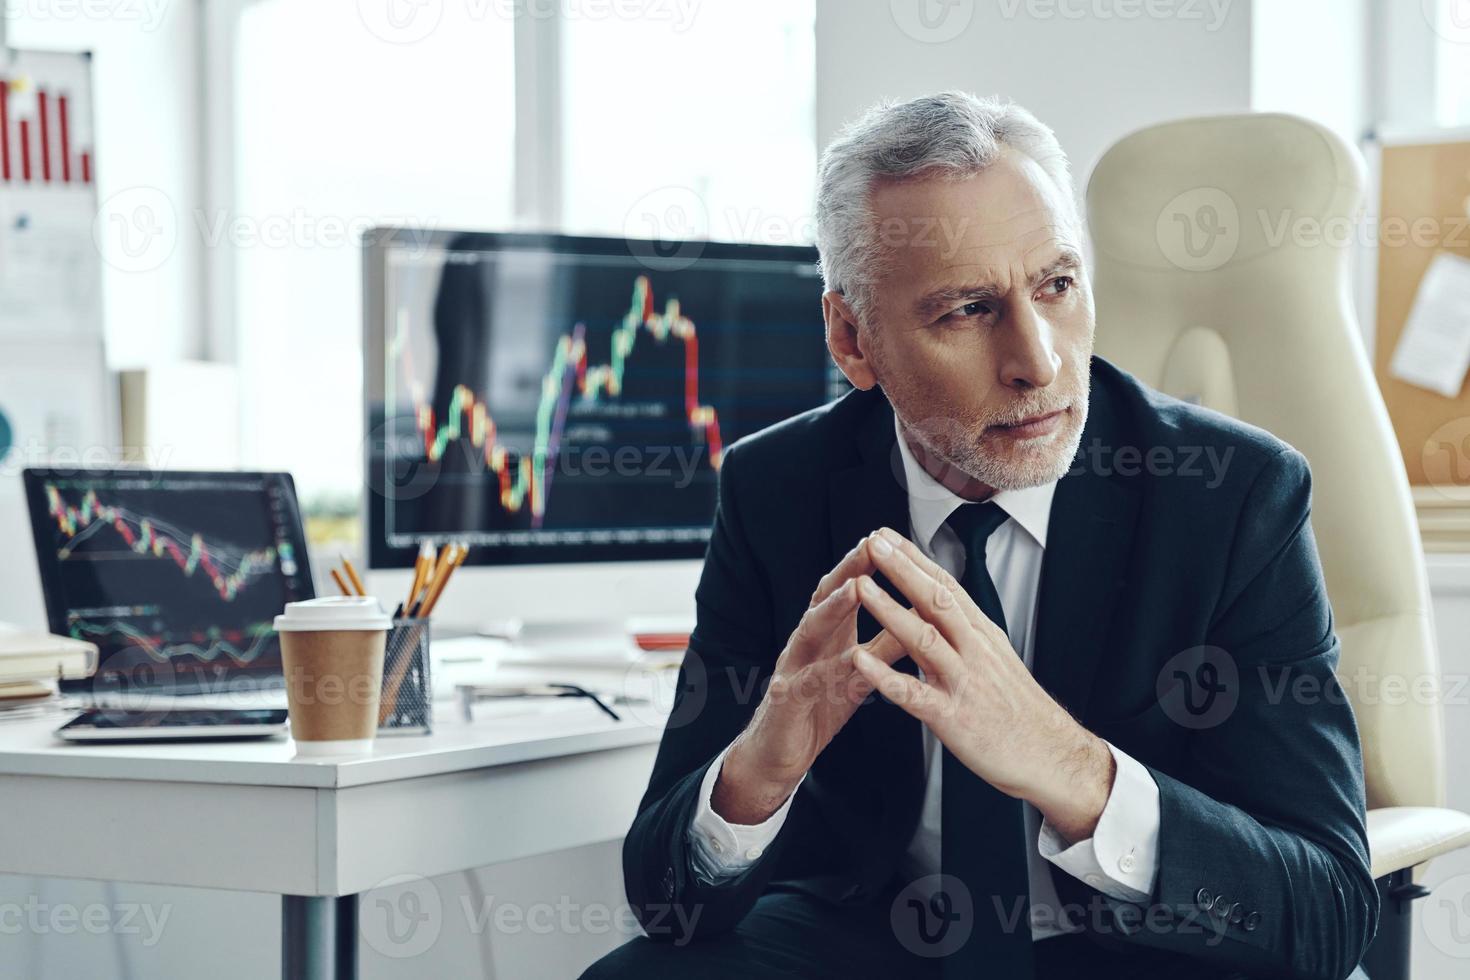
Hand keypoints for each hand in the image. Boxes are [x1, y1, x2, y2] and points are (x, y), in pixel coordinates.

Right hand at [713, 535, 905, 824]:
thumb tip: (922, 618)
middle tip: (870, 545)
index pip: (846, 590)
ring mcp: (792, 668)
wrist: (778, 755)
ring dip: (833, 608)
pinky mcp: (786, 700)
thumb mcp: (859, 674)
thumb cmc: (819, 709)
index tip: (893, 539)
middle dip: (848, 570)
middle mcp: (807, 643)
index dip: (868, 565)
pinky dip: (825, 670)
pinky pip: (806, 682)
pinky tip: (845, 661)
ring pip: (810, 631)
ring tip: (854, 588)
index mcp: (827, 635)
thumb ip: (887, 646)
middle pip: (825, 598)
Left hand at [849, 527, 1114, 841]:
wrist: (1050, 755)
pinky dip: (884, 676)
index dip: (915, 559)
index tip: (888, 537)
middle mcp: (974, 651)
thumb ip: (964, 632)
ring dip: (889, 610)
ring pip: (923, 638)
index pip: (946, 586)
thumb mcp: (995, 658)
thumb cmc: (1019, 711)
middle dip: (902, 569)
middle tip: (872, 543)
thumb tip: (938, 603)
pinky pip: (913, 693)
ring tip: (860, 587)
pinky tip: (860, 661)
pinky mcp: (952, 717)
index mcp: (981, 635)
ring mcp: (963, 682)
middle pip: (936, 600)